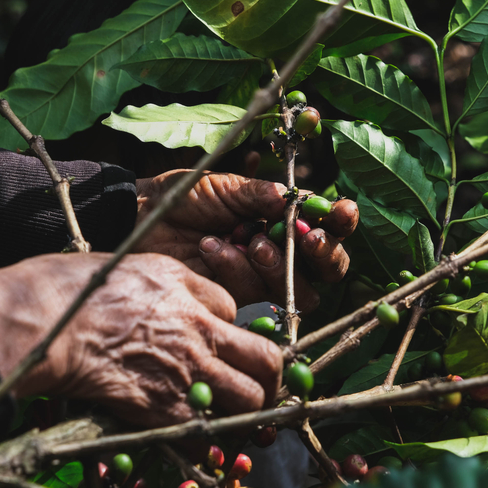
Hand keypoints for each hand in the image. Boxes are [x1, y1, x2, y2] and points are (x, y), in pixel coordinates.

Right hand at [0, 253, 281, 426]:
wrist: (48, 322)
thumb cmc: (81, 287)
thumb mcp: (138, 263)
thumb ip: (177, 282)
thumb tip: (197, 302)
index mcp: (193, 294)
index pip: (239, 311)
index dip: (233, 328)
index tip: (224, 340)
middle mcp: (201, 334)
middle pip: (266, 359)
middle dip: (271, 374)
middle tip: (261, 383)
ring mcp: (188, 373)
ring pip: (250, 400)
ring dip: (249, 409)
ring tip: (236, 414)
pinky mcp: (165, 410)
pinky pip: (208, 433)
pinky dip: (209, 439)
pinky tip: (199, 436)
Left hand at [135, 170, 358, 310]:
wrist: (145, 218)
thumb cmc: (187, 197)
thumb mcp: (226, 188)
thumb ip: (260, 195)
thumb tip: (294, 201)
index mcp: (286, 219)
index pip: (330, 226)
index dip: (342, 222)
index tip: (342, 211)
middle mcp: (283, 253)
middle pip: (328, 269)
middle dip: (324, 254)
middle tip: (307, 238)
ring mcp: (262, 280)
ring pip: (298, 290)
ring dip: (279, 265)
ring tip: (249, 241)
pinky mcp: (238, 300)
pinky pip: (255, 295)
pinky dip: (238, 270)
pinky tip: (213, 247)